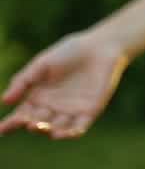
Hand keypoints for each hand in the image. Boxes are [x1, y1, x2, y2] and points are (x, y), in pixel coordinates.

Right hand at [0, 31, 128, 138]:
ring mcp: (71, 111)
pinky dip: (71, 133)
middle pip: (38, 123)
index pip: (21, 115)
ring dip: (49, 130)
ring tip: (42, 126)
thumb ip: (23, 81)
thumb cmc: (69, 52)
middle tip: (29, 122)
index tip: (1, 129)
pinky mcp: (90, 111)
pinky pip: (79, 127)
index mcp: (37, 98)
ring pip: (57, 128)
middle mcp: (52, 108)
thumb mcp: (41, 64)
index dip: (10, 124)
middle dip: (32, 124)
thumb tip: (4, 101)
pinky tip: (61, 133)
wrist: (100, 46)